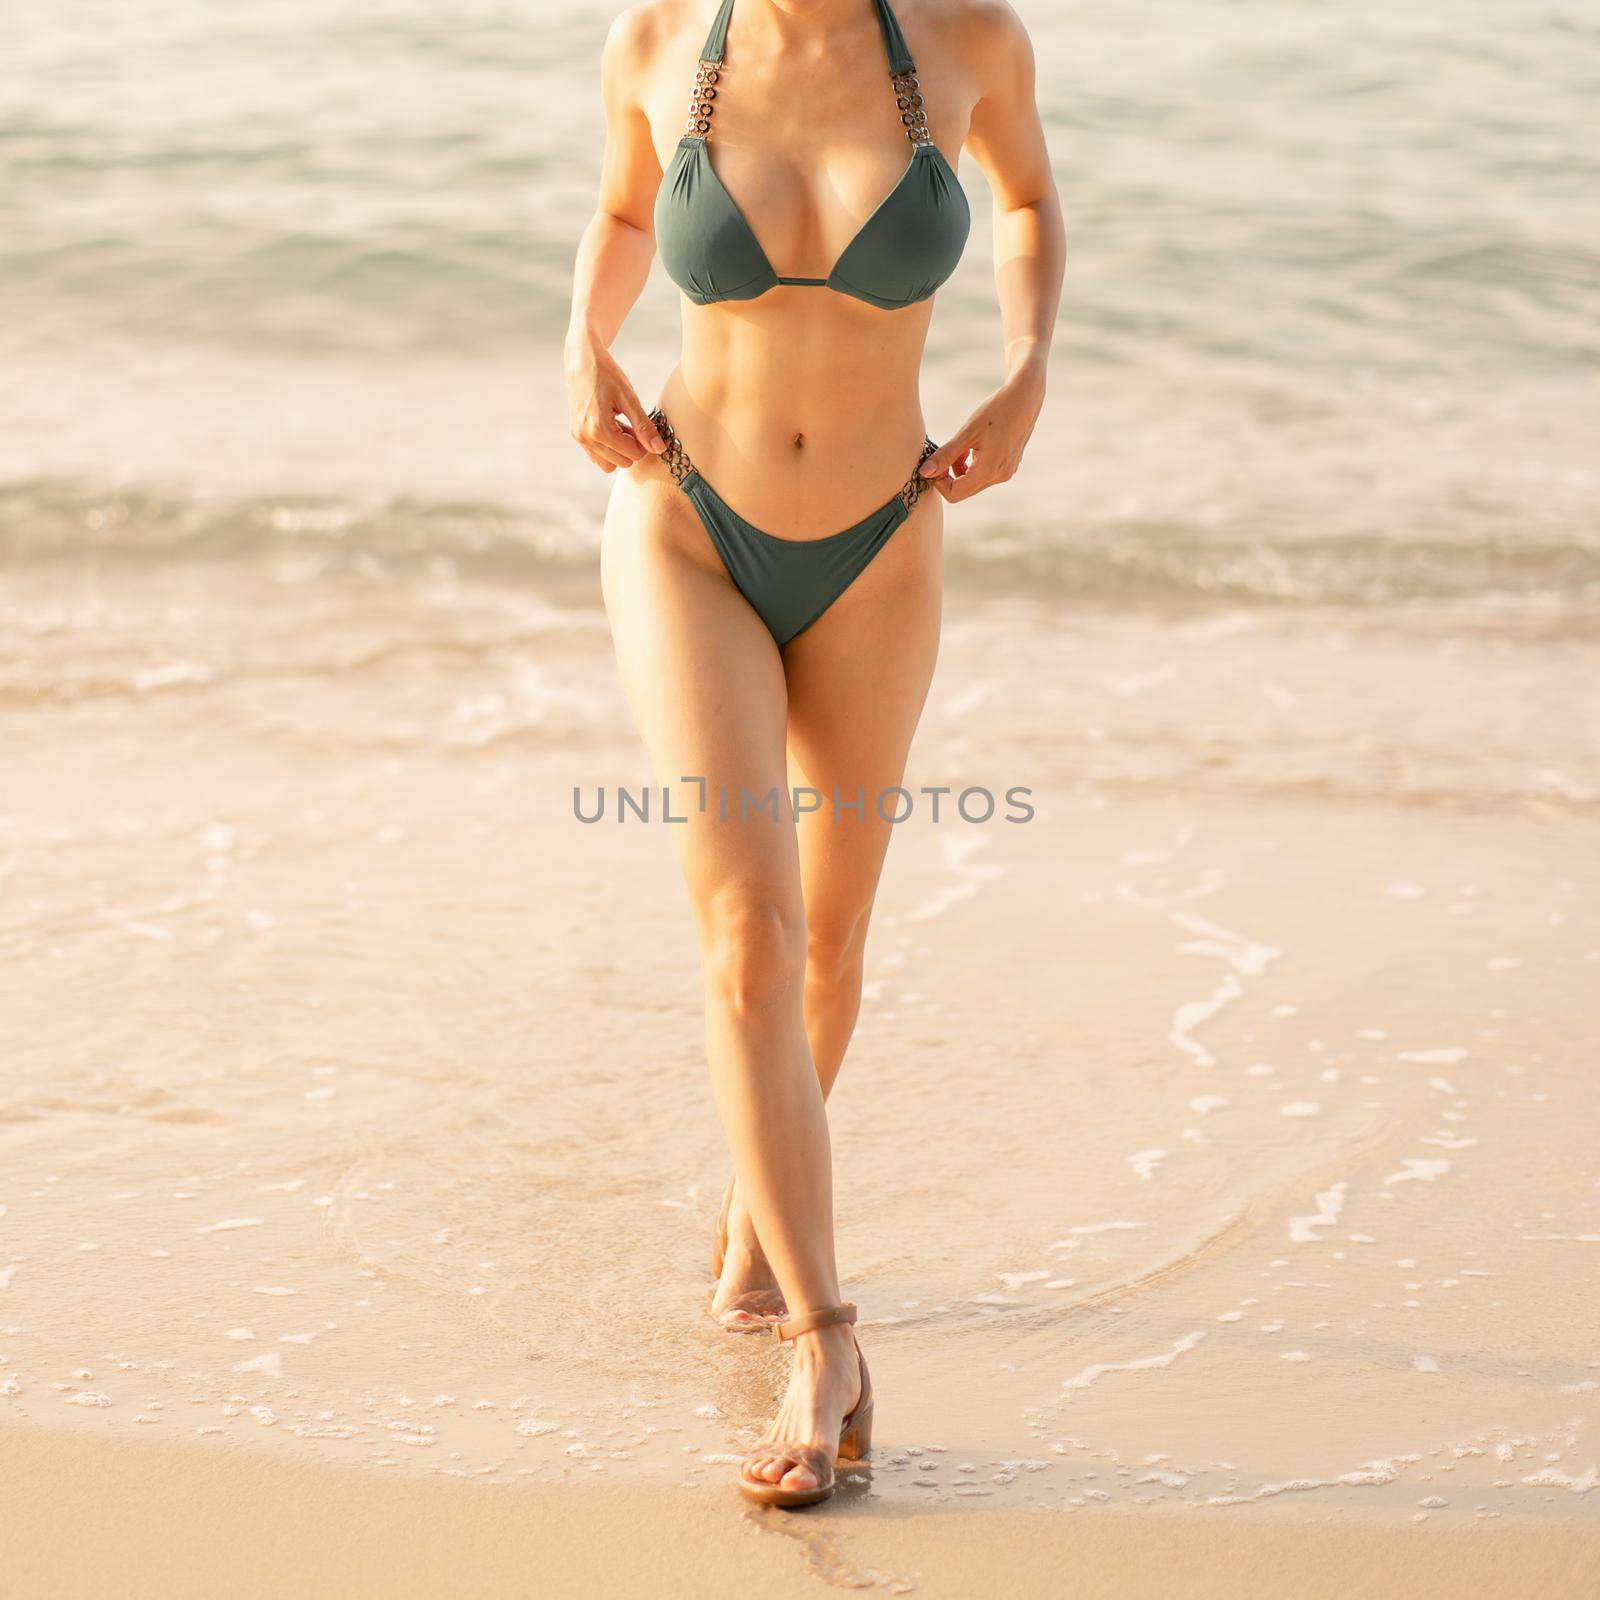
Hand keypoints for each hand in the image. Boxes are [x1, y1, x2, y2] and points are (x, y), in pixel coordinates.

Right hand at [565, 337, 665, 473]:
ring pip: (609, 464)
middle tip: (632, 424)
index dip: (643, 442)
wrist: (582, 361)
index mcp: (599, 429)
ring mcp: (579, 438)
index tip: (642, 424)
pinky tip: (612, 428)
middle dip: (631, 447)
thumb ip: (644, 426)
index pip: (633, 454)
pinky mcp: (577, 435)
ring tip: (621, 426)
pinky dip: (608, 448)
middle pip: (622, 462)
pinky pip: (597, 457)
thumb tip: (659, 449)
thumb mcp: (629, 398)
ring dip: (619, 450)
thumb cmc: (607, 375)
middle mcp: (585, 437)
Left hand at [917, 361, 1045, 502]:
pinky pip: (983, 474)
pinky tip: (972, 447)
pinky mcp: (1008, 466)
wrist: (1025, 399)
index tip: (933, 463)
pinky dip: (972, 465)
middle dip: (948, 476)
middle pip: (963, 490)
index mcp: (988, 471)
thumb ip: (945, 455)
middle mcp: (999, 477)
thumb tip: (924, 472)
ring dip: (959, 470)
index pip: (954, 494)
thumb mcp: (967, 433)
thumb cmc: (996, 412)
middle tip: (942, 455)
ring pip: (972, 483)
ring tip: (960, 447)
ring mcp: (1005, 473)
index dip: (939, 482)